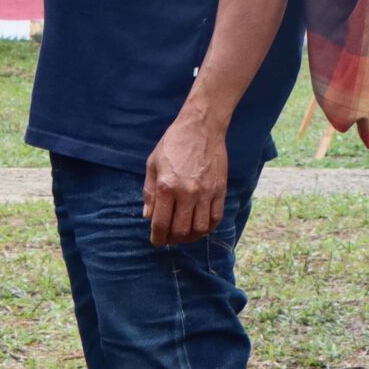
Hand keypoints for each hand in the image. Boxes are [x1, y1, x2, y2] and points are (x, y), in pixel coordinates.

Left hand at [143, 107, 228, 247]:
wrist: (201, 127)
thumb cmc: (173, 143)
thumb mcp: (153, 164)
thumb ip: (149, 191)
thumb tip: (148, 216)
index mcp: (167, 186)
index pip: (161, 223)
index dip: (157, 237)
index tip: (156, 241)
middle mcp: (187, 193)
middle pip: (181, 230)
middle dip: (172, 239)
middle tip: (168, 238)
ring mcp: (206, 193)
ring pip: (200, 229)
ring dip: (190, 237)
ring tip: (183, 235)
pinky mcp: (220, 191)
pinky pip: (216, 218)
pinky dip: (207, 228)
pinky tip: (200, 227)